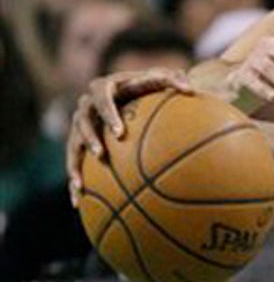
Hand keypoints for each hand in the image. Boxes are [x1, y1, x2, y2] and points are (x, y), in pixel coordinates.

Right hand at [66, 68, 191, 206]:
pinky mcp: (77, 141)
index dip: (109, 116)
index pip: (103, 101)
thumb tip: (191, 90)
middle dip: (90, 138)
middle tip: (101, 154)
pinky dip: (74, 181)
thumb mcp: (162, 78)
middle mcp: (87, 105)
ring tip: (80, 185)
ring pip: (73, 145)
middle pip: (82, 122)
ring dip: (74, 164)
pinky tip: (77, 202)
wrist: (133, 91)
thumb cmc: (150, 85)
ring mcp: (80, 124)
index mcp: (103, 88)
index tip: (119, 133)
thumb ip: (175, 79)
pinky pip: (73, 162)